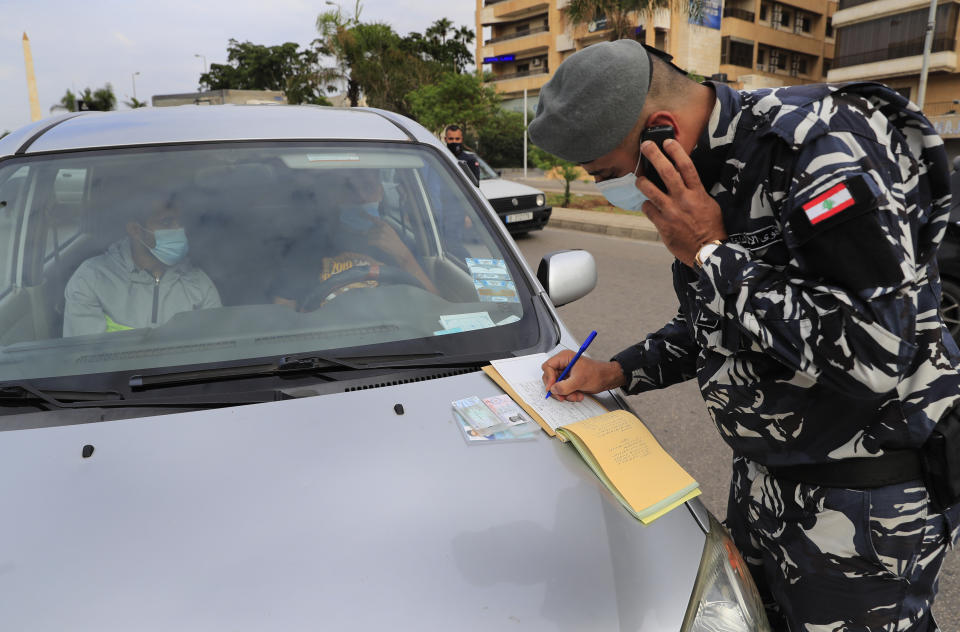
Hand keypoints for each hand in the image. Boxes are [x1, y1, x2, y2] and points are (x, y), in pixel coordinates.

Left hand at [366, 217, 438, 293]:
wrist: (401, 252)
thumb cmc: (395, 244)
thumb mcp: (390, 233)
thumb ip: (382, 229)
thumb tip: (370, 230)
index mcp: (386, 225)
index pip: (375, 219)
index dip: (367, 216)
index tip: (360, 213)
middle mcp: (384, 228)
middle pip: (370, 229)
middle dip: (367, 234)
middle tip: (365, 237)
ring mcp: (382, 234)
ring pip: (370, 236)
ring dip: (368, 239)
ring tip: (370, 243)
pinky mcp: (380, 241)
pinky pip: (371, 241)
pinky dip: (369, 243)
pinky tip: (370, 245)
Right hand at [541, 351, 625, 401]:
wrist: (607, 379)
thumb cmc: (597, 373)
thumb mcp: (579, 380)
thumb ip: (564, 386)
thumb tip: (553, 389)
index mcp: (564, 358)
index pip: (548, 366)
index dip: (549, 377)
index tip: (552, 387)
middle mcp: (563, 365)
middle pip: (550, 378)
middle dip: (557, 388)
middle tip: (562, 395)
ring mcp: (565, 373)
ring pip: (556, 386)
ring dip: (564, 394)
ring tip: (575, 395)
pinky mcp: (568, 381)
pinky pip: (562, 390)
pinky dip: (568, 395)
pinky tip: (577, 395)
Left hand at [637, 139, 726, 267]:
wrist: (708, 251)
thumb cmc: (711, 228)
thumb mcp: (710, 205)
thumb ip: (696, 192)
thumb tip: (685, 180)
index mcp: (698, 193)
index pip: (686, 166)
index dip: (676, 151)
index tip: (667, 142)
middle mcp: (684, 199)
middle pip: (666, 172)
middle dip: (654, 156)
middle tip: (645, 146)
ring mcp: (671, 212)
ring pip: (651, 190)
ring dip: (642, 182)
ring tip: (638, 179)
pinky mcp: (663, 225)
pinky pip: (648, 209)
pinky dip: (646, 205)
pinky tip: (648, 205)